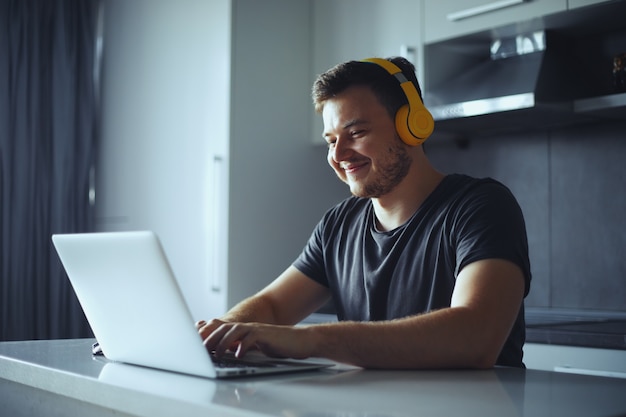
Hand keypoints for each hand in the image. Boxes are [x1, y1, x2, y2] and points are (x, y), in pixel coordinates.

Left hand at [197, 320, 314, 359]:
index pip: (222, 330)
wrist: (298, 340)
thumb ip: (242, 346)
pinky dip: (243, 345)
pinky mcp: (265, 334)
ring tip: (217, 353)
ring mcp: (256, 329)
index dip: (209, 336)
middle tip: (202, 350)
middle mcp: (248, 327)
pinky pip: (251, 338)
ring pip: (235, 331)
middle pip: (224, 328)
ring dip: (224, 342)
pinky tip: (239, 354)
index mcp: (243, 330)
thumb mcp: (256, 346)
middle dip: (211, 338)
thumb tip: (226, 354)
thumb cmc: (277, 345)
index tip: (197, 345)